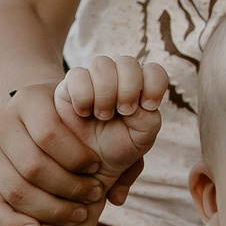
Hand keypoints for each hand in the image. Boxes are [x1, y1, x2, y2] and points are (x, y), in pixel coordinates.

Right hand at [0, 79, 119, 225]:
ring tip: (78, 214)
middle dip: (69, 188)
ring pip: (15, 190)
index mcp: (29, 99)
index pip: (49, 133)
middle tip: (94, 195)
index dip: (77, 157)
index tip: (98, 168)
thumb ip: (120, 145)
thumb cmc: (75, 118)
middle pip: (32, 166)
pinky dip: (12, 223)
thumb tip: (116, 194)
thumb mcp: (94, 115)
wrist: (36, 112)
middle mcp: (3, 122)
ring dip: (50, 209)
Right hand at [52, 56, 169, 193]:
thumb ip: (148, 120)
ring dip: (105, 92)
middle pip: (128, 62)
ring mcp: (94, 79)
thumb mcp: (142, 139)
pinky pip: (77, 74)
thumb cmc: (119, 147)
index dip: (154, 84)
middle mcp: (118, 77)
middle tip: (124, 112)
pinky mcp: (70, 85)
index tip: (149, 106)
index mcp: (141, 87)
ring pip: (101, 64)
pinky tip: (84, 112)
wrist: (91, 163)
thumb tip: (136, 103)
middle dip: (128, 89)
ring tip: (103, 115)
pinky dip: (83, 95)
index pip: (153, 70)